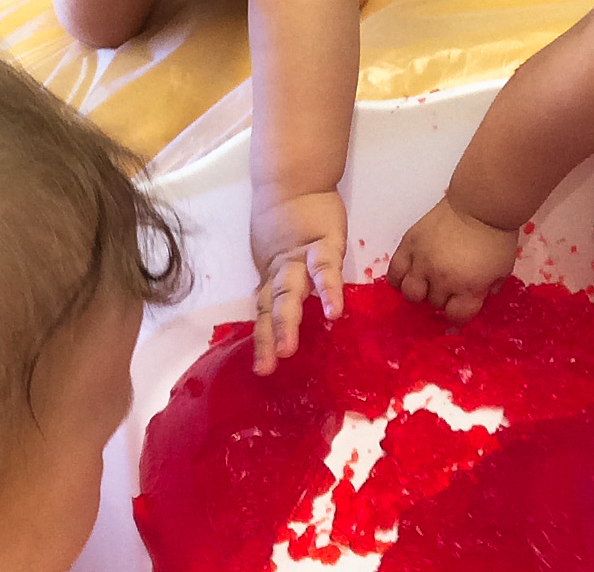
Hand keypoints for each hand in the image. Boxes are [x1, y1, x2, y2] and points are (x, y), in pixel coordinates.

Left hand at [250, 187, 346, 372]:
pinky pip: (325, 271)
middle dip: (268, 340)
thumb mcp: (278, 254)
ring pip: (289, 294)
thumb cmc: (289, 218)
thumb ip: (282, 281)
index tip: (260, 369)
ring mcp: (299, 259)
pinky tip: (333, 313)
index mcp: (272, 279)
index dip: (261, 341)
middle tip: (266, 369)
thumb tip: (281, 311)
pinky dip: (328, 291)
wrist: (294, 179)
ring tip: (288, 350)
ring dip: (287, 322)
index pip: (264, 314)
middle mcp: (281, 274)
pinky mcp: (323, 244)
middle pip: (271, 310)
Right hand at [387, 197, 518, 321]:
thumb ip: (489, 287)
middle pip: (434, 303)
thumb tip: (479, 296)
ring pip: (410, 293)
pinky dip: (399, 279)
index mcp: (468, 288)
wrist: (481, 204)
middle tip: (448, 285)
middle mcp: (442, 280)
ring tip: (425, 282)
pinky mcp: (409, 247)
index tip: (461, 305)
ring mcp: (422, 263)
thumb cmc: (496, 236)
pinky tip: (406, 275)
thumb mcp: (503, 268)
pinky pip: (394, 273)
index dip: (459, 313)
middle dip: (442, 297)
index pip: (456, 316)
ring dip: (419, 291)